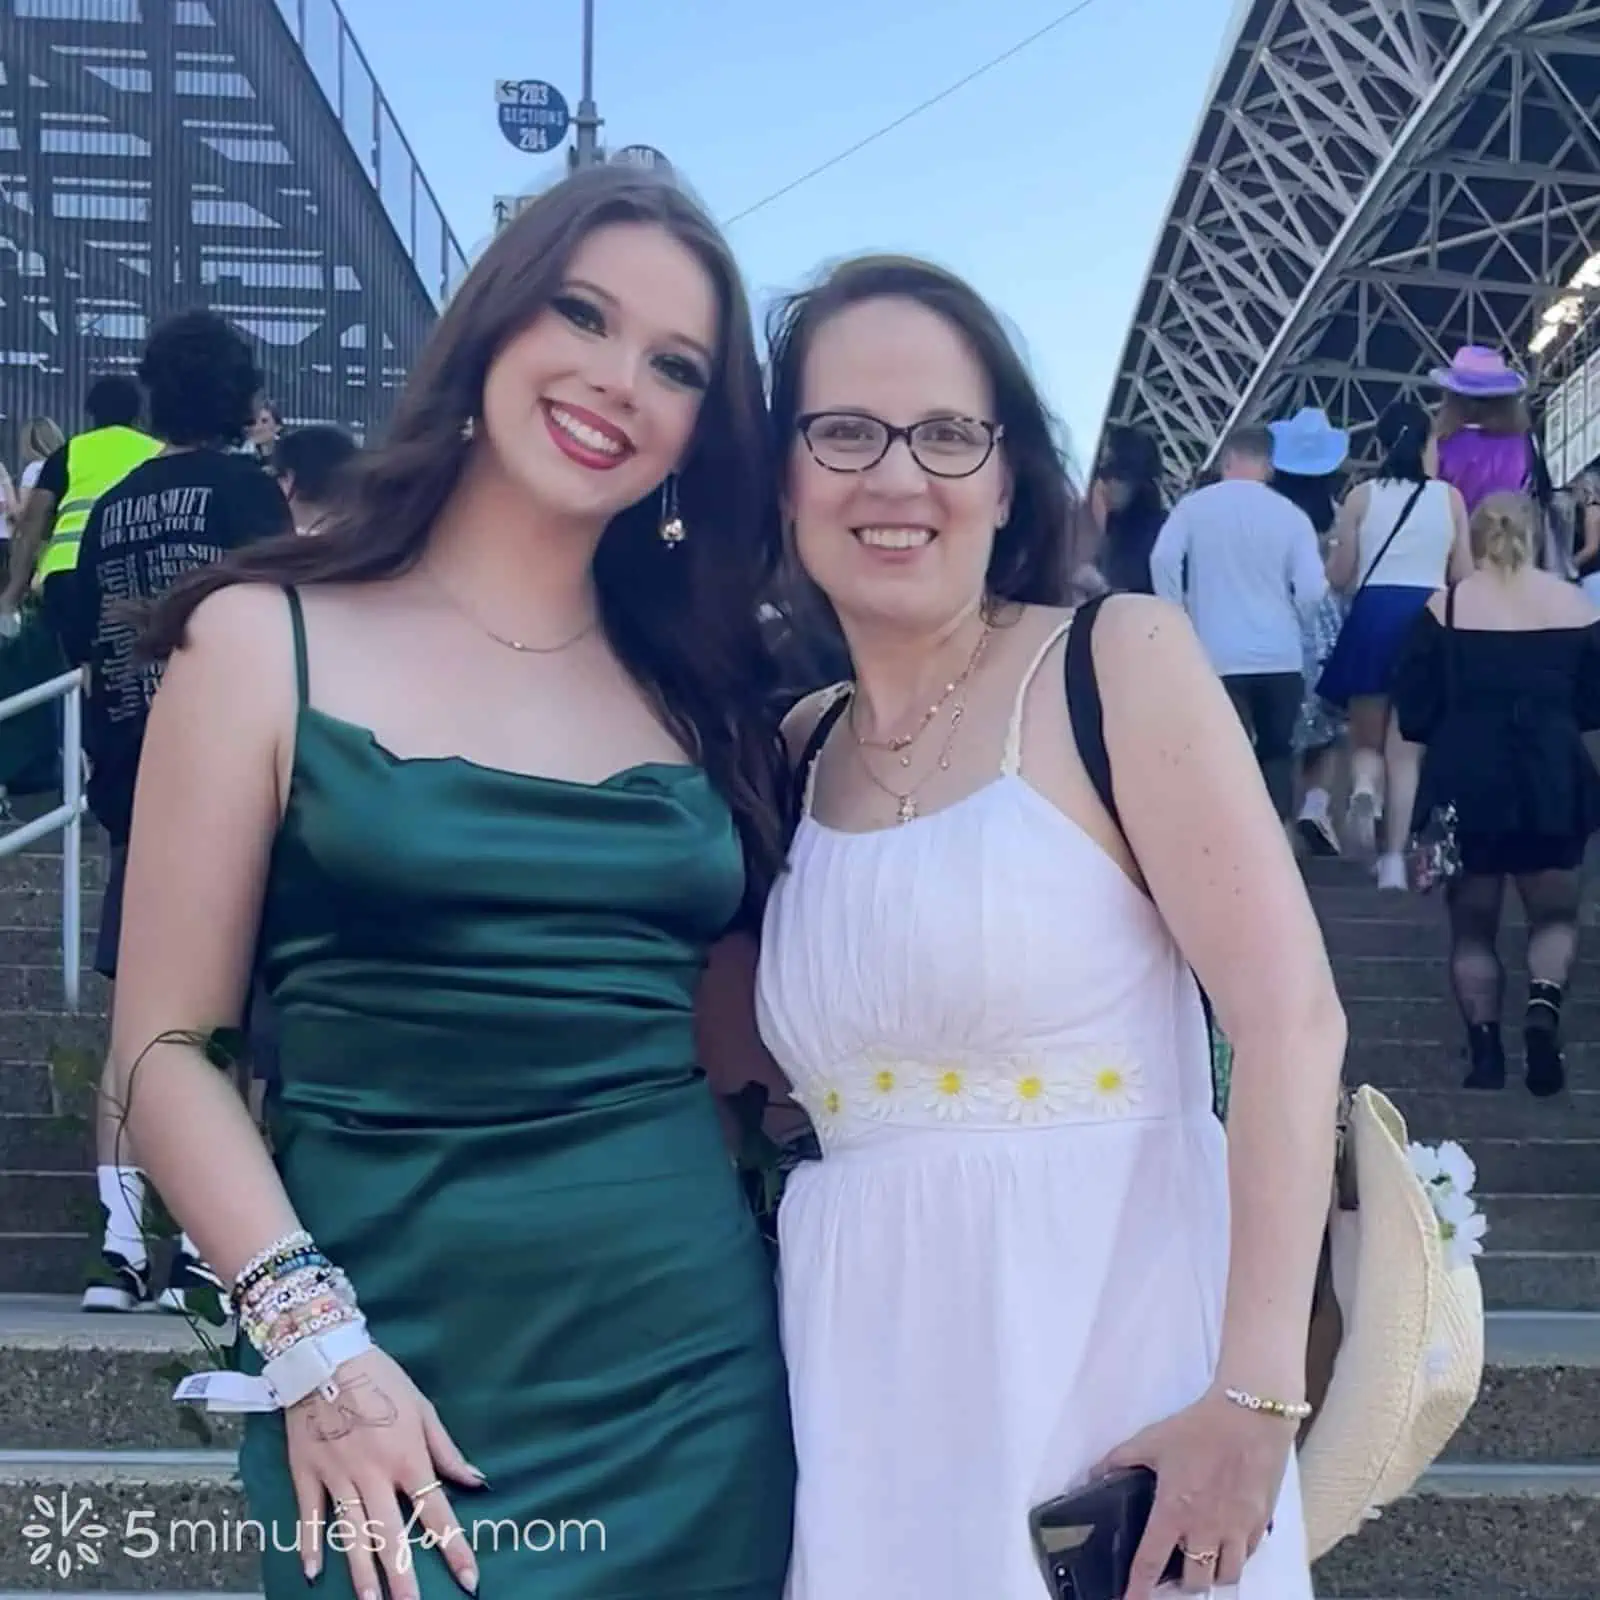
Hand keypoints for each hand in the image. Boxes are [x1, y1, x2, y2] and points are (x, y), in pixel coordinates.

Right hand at [287, 1346, 485, 1599]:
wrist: (326, 1354)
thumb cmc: (382, 1379)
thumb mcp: (423, 1409)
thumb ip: (447, 1451)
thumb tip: (478, 1481)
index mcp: (407, 1457)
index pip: (436, 1511)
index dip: (454, 1548)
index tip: (469, 1580)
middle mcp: (374, 1474)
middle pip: (391, 1535)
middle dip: (404, 1579)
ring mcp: (337, 1477)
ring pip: (351, 1534)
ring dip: (361, 1573)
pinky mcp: (306, 1473)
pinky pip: (309, 1515)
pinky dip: (310, 1544)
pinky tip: (313, 1573)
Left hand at [1091, 1383, 1293, 1595]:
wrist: (1248, 1416)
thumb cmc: (1198, 1428)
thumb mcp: (1151, 1439)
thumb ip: (1120, 1460)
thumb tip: (1095, 1474)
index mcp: (1174, 1512)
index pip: (1151, 1562)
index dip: (1138, 1590)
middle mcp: (1206, 1529)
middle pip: (1194, 1582)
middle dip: (1180, 1584)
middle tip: (1172, 1571)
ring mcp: (1236, 1530)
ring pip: (1225, 1577)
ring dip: (1210, 1575)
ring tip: (1201, 1561)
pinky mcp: (1260, 1523)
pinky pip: (1247, 1556)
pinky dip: (1235, 1557)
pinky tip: (1226, 1543)